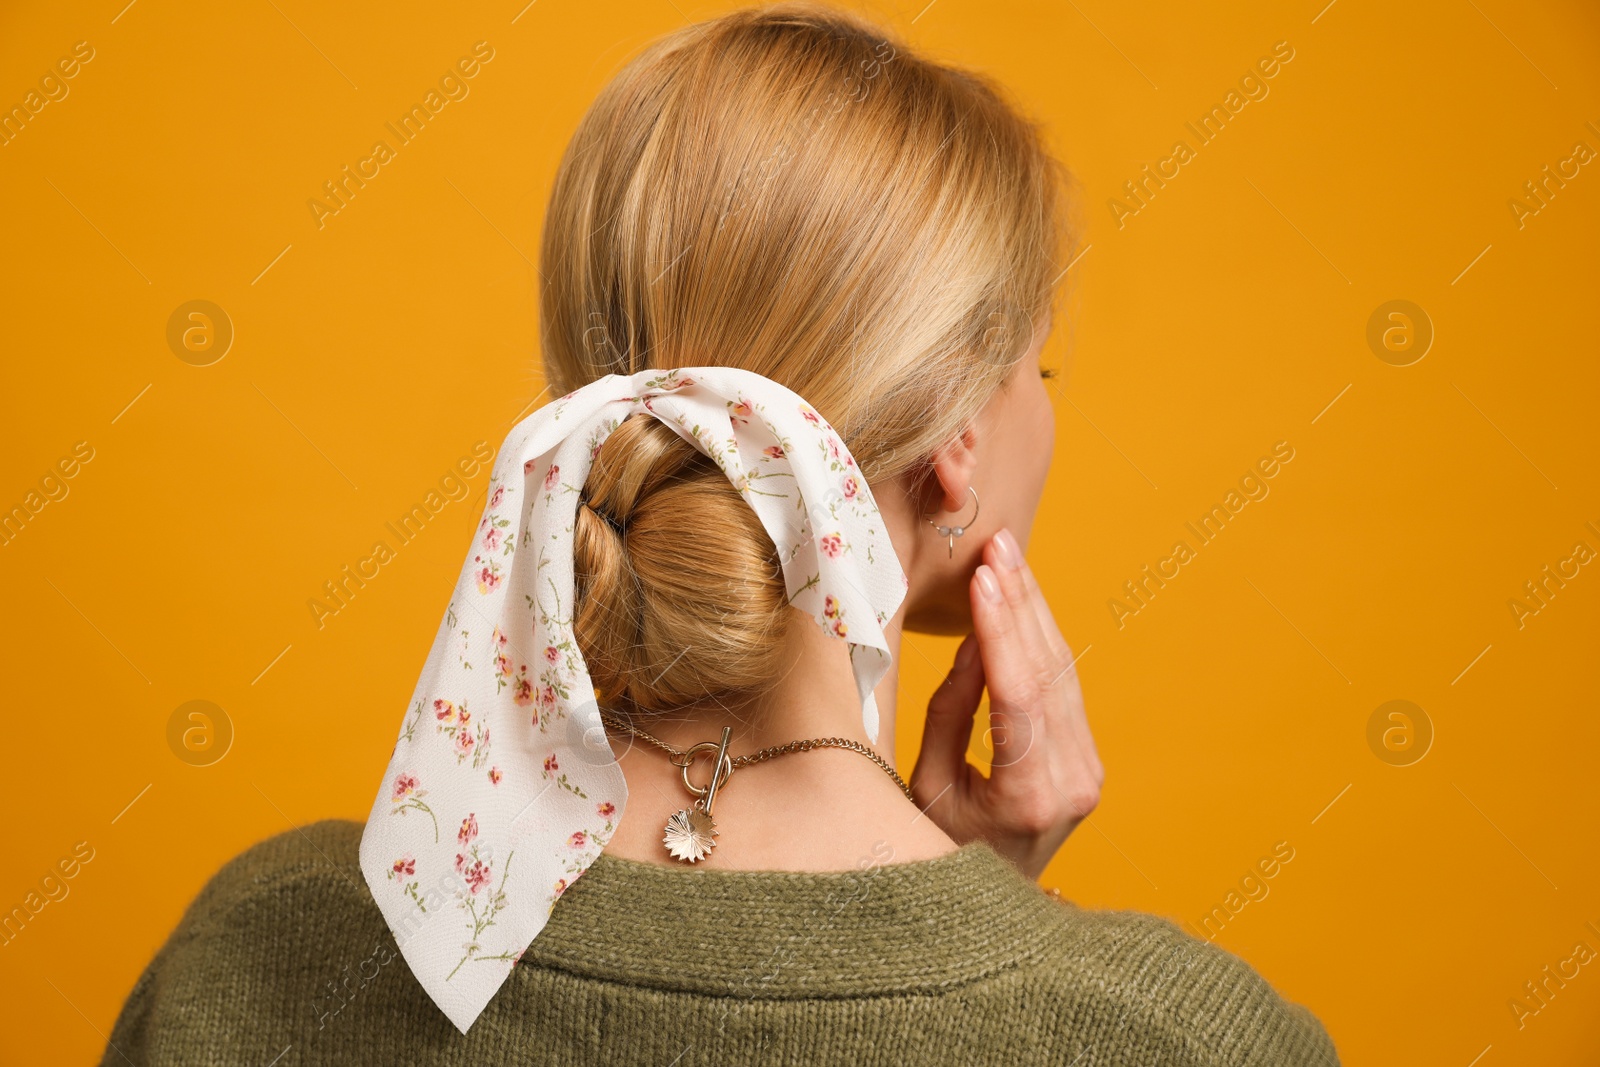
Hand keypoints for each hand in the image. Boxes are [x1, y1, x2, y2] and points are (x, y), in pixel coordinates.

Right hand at [910, 526, 1102, 881]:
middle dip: (1021, 602)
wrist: (989, 904)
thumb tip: (973, 641)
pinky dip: (1040, 640)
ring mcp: (1088, 772)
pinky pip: (1064, 688)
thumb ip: (951, 712)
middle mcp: (1072, 783)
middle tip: (998, 545)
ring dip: (1034, 610)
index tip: (982, 577)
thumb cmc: (939, 850)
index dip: (1000, 630)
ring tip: (1007, 558)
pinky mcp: (1087, 760)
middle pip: (1049, 673)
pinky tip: (1022, 600)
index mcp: (1029, 796)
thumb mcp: (927, 785)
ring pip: (1063, 673)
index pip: (1018, 695)